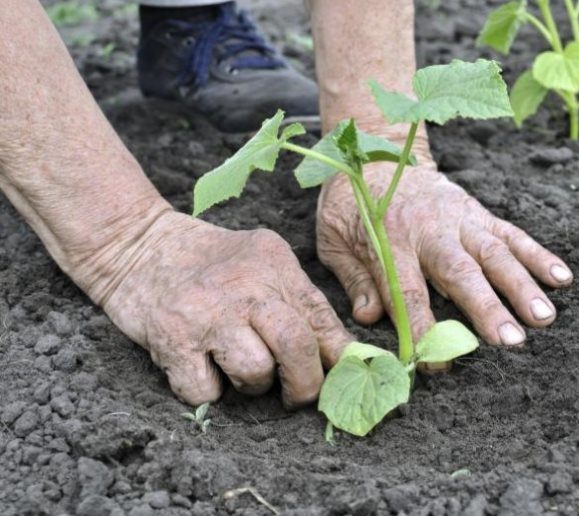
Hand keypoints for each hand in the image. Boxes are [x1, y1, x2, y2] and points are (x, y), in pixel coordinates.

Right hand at [100, 211, 352, 406]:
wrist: (139, 247)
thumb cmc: (209, 264)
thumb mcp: (261, 263)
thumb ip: (297, 301)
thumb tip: (339, 355)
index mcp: (274, 265)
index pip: (321, 318)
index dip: (339, 357)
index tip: (341, 378)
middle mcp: (244, 287)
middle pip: (296, 347)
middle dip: (305, 384)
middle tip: (297, 394)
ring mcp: (207, 314)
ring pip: (255, 374)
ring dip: (252, 385)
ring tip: (237, 366)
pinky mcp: (173, 340)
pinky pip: (206, 393)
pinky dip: (208, 391)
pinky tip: (201, 366)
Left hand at [317, 156, 572, 350]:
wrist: (375, 155)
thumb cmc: (351, 205)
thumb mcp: (334, 241)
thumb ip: (354, 279)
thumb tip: (368, 317)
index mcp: (389, 240)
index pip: (407, 292)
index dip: (421, 329)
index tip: (434, 363)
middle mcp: (429, 229)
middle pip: (460, 272)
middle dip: (486, 308)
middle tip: (510, 341)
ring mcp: (458, 218)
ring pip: (494, 253)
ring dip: (520, 286)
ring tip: (544, 317)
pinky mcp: (477, 211)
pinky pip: (511, 233)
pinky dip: (537, 254)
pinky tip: (561, 278)